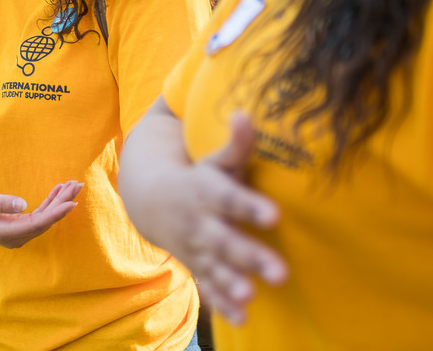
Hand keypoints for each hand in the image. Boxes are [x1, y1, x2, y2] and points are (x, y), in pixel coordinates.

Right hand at [0, 180, 82, 248]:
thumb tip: (22, 204)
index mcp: (4, 233)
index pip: (36, 224)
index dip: (55, 214)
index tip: (72, 203)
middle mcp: (14, 236)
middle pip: (45, 221)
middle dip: (62, 203)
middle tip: (78, 185)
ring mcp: (18, 233)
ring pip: (45, 218)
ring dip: (59, 202)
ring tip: (73, 185)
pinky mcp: (19, 226)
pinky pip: (40, 215)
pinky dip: (50, 202)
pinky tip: (59, 191)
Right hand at [161, 113, 286, 323]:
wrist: (151, 198)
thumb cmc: (198, 175)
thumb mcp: (213, 158)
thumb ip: (235, 143)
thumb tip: (245, 114)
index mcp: (205, 192)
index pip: (229, 198)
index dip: (249, 206)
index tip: (274, 215)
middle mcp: (199, 222)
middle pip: (225, 240)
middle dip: (250, 256)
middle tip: (281, 272)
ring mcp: (196, 247)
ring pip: (215, 267)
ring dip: (232, 283)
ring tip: (252, 296)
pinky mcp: (198, 266)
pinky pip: (209, 287)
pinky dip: (223, 304)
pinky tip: (243, 319)